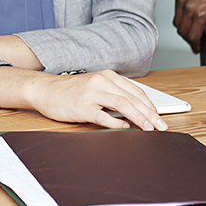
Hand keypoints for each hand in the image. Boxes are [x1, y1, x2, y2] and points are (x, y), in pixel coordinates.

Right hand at [0, 69, 166, 130]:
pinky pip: (104, 116)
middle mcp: (101, 81)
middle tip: (160, 126)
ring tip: (149, 129)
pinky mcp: (82, 106)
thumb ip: (113, 95)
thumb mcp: (95, 87)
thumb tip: (135, 112)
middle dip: (150, 114)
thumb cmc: (70, 91)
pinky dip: (117, 122)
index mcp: (107, 76)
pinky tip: (125, 128)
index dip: (150, 105)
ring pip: (123, 105)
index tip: (159, 117)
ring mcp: (91, 93)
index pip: (135, 91)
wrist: (45, 90)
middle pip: (132, 98)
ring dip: (139, 118)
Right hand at [174, 0, 205, 53]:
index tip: (197, 48)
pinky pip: (176, 12)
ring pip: (177, 23)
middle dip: (188, 39)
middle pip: (182, 32)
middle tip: (195, 40)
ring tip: (193, 29)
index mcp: (201, 14)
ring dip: (183, 29)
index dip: (194, 46)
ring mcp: (182, 0)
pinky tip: (190, 16)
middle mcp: (189, 7)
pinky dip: (181, 17)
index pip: (192, 37)